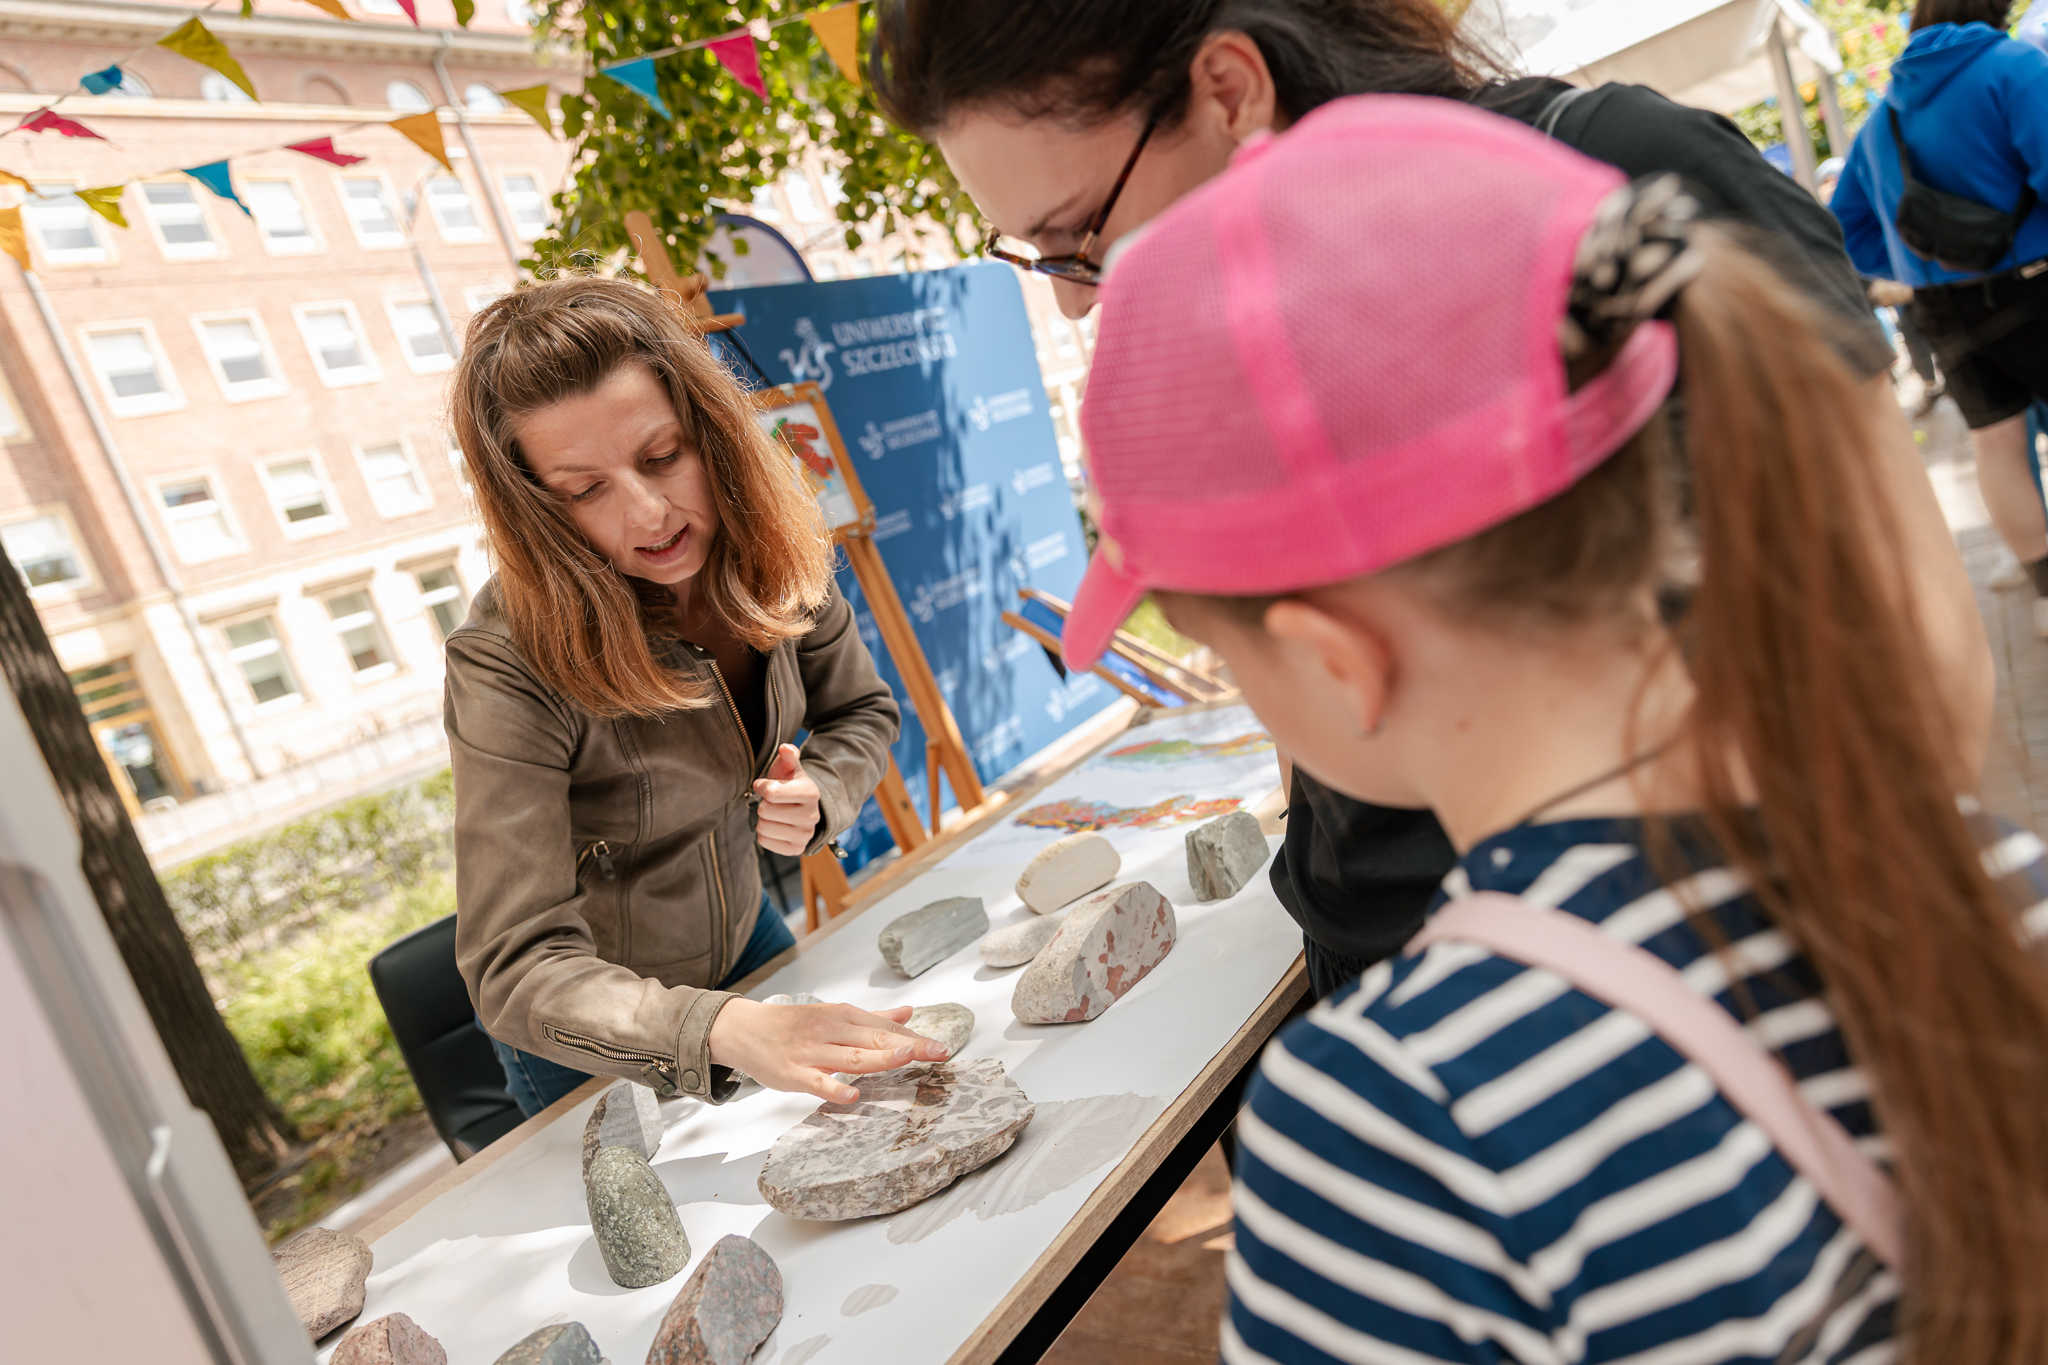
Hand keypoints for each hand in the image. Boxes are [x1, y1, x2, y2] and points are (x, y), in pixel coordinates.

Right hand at [709, 998, 950, 1102]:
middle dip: (908, 1045)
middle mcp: (831, 1030)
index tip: (941, 1047)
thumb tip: (908, 1011)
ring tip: (907, 1058)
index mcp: (843, 1016)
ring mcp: (812, 1052)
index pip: (885, 1027)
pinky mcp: (793, 1073)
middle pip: (874, 1038)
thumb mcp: (833, 1016)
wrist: (744, 1029)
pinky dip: (835, 1088)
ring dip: (880, 1058)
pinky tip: (853, 1096)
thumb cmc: (794, 1025)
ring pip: (851, 1057)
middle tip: (938, 1051)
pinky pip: (817, 1082)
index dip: (914, 1036)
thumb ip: (873, 1018)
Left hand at [754, 743, 821, 855]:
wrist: (799, 806)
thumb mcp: (788, 767)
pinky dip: (765, 834)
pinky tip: (776, 826)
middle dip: (764, 804)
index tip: (767, 785)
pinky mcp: (796, 850)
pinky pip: (764, 842)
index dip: (763, 787)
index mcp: (811, 792)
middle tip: (773, 802)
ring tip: (775, 813)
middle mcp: (812, 816)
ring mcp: (805, 835)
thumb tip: (786, 748)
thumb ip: (787, 756)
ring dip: (764, 819)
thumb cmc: (789, 783)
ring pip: (763, 827)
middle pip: (765, 811)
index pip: (771, 793)